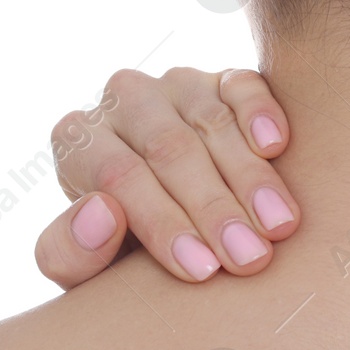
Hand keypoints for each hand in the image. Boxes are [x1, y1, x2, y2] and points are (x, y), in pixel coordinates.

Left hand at [37, 68, 295, 285]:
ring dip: (250, 178)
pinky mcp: (224, 80)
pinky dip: (261, 113)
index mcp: (77, 140)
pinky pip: (244, 85)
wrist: (170, 226)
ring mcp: (176, 85)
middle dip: (215, 208)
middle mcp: (122, 101)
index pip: (119, 176)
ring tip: (278, 227)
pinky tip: (276, 147)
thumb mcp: (84, 268)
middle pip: (170, 149)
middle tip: (249, 258)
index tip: (203, 270)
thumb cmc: (121, 252)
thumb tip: (102, 213)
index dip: (162, 222)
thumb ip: (70, 253)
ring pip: (212, 122)